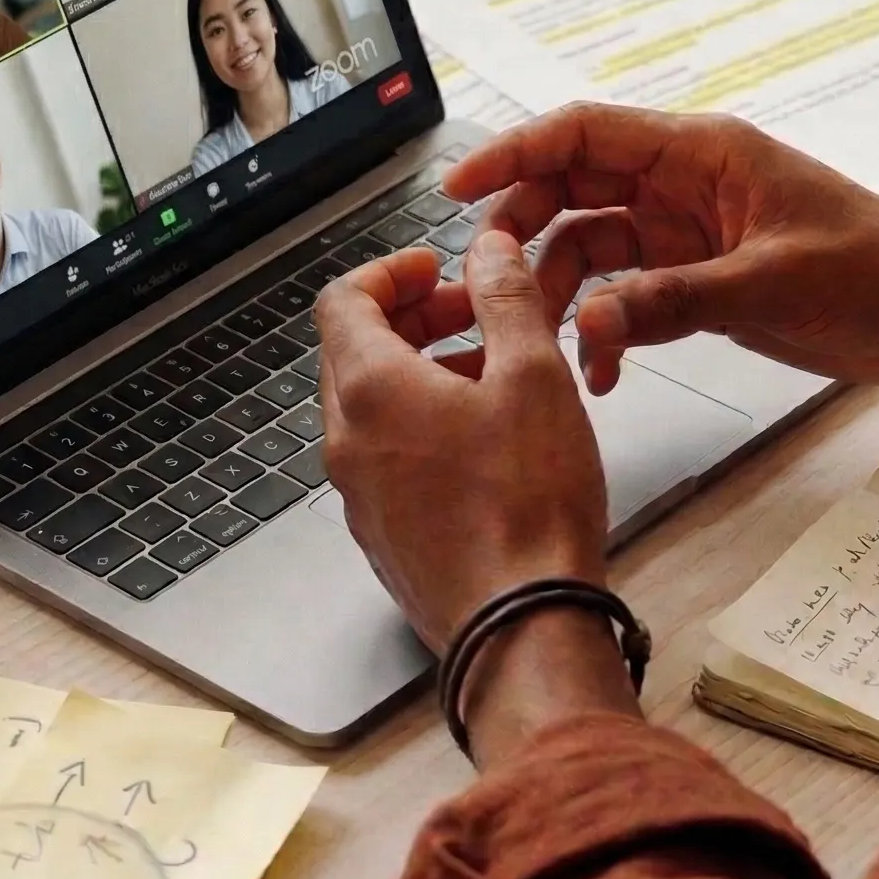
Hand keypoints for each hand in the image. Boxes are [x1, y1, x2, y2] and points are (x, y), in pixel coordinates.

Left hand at [315, 232, 610, 651]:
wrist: (520, 627)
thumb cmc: (528, 508)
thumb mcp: (534, 375)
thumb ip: (507, 299)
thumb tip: (488, 250)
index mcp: (370, 390)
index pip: (344, 300)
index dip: (390, 273)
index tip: (435, 269)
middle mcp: (347, 441)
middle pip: (353, 353)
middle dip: (412, 321)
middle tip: (472, 315)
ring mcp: (359, 495)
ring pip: (372, 410)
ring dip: (421, 375)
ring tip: (493, 378)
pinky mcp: (383, 536)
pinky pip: (387, 461)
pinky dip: (423, 429)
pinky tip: (487, 445)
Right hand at [443, 104, 878, 395]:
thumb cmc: (878, 273)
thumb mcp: (771, 284)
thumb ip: (672, 302)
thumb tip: (586, 324)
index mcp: (702, 154)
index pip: (585, 132)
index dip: (515, 153)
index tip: (460, 191)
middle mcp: (687, 185)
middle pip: (574, 186)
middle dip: (523, 230)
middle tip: (487, 283)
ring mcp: (690, 233)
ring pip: (592, 244)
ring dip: (560, 291)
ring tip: (544, 342)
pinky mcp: (702, 281)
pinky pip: (627, 294)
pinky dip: (605, 328)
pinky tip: (602, 373)